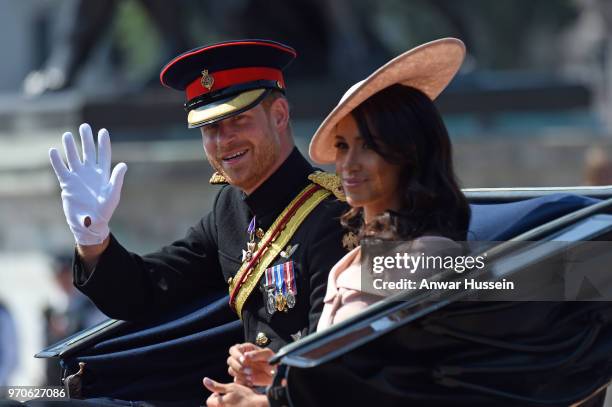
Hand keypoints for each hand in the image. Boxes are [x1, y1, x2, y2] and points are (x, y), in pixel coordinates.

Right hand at [49, 123, 126, 244]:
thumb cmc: (105, 211)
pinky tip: (54, 150)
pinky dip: (57, 160)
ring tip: (67, 135)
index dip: (103, 143)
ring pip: (73, 158)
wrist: (90, 223)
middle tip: (84, 126)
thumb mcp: (113, 194)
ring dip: (70, 147)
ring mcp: (78, 177)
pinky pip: (61, 169)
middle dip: (86, 139)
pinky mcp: (67, 184)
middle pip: (88, 152)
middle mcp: (90, 173)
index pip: (103, 155)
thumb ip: (117, 179)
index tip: (102, 131)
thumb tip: (123, 165)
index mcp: (103, 174)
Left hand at [203, 377, 268, 406]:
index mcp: (219, 404)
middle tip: (228, 397)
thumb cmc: (245, 395)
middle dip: (219, 401)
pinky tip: (238, 406)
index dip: (214, 395)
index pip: (209, 401)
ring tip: (234, 402)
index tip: (222, 392)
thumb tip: (204, 380)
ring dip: (225, 405)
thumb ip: (216, 386)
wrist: (258, 406)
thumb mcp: (231, 387)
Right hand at [227, 343, 276, 386]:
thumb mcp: (267, 354)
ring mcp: (240, 369)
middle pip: (230, 360)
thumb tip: (245, 356)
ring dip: (240, 374)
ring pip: (231, 370)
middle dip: (237, 366)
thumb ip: (256, 354)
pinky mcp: (241, 378)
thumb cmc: (271, 360)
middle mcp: (240, 358)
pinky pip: (236, 380)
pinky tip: (251, 382)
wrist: (275, 374)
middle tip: (248, 370)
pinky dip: (242, 381)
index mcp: (245, 349)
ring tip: (251, 376)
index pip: (233, 350)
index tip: (244, 360)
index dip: (236, 355)